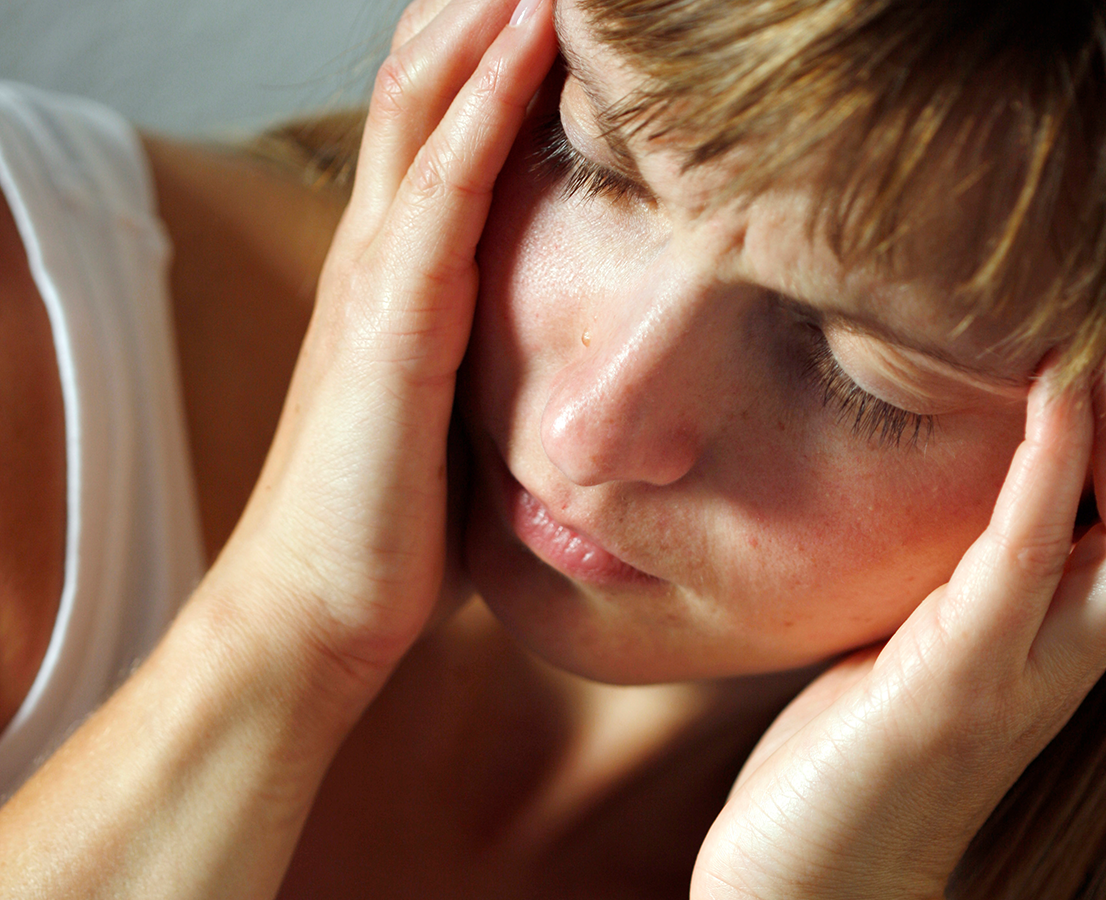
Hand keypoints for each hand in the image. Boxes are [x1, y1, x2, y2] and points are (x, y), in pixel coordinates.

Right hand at [209, 0, 556, 705]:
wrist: (316, 610)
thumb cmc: (392, 525)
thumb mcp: (454, 412)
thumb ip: (488, 353)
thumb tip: (560, 349)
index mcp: (395, 271)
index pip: (432, 122)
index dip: (482, 48)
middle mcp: (377, 252)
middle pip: (420, 84)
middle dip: (479, 6)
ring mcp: (376, 279)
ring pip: (424, 107)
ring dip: (485, 21)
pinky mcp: (391, 324)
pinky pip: (445, 188)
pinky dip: (486, 104)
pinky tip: (531, 39)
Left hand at [692, 333, 1105, 899]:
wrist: (809, 886)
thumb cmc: (855, 753)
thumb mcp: (928, 636)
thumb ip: (972, 565)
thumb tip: (966, 459)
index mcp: (1070, 641)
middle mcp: (1072, 660)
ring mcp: (1022, 677)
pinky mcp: (951, 690)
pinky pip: (1029, 560)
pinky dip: (1052, 467)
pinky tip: (1054, 388)